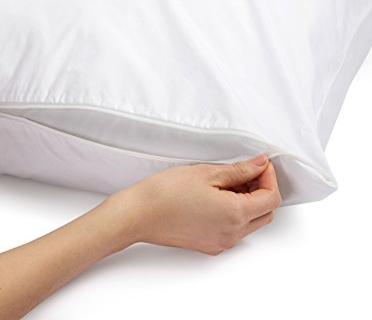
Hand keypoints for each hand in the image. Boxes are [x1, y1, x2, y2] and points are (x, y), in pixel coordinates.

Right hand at [109, 154, 281, 254]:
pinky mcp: (210, 245)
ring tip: (226, 182)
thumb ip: (240, 170)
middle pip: (265, 213)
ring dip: (248, 202)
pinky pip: (234, 230)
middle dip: (262, 189)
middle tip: (245, 171)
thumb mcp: (206, 173)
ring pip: (251, 222)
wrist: (138, 215)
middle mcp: (232, 234)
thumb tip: (260, 164)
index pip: (271, 197)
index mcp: (235, 214)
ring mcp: (221, 242)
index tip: (259, 163)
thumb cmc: (165, 192)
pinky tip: (215, 197)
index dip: (269, 176)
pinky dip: (234, 213)